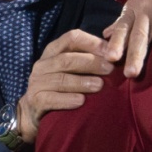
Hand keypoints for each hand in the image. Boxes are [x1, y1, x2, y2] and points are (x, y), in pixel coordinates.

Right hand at [16, 29, 113, 143]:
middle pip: (67, 59)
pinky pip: (51, 99)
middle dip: (91, 63)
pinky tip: (81, 102)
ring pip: (60, 79)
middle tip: (110, 70)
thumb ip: (88, 59)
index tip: (111, 52)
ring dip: (81, 82)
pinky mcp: (35, 101)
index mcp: (53, 51)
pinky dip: (67, 100)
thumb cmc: (61, 89)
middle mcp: (42, 64)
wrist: (34, 113)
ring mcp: (36, 83)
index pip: (72, 38)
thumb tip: (117, 52)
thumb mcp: (71, 70)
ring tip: (99, 86)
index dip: (92, 43)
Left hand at [106, 0, 151, 78]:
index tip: (109, 58)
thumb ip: (122, 21)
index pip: (123, 28)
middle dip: (136, 54)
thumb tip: (104, 35)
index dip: (116, 43)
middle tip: (131, 74)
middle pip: (141, 35)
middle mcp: (149, 10)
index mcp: (135, 9)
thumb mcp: (136, 1)